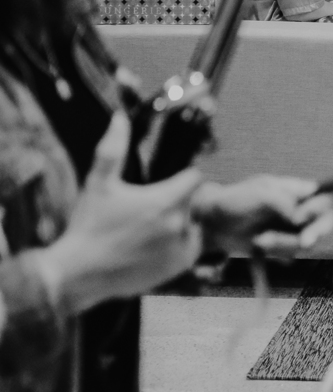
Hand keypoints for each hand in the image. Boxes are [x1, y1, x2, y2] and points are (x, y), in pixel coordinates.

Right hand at [39, 114, 204, 314]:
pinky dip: (181, 245)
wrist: (79, 274)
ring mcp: (182, 248)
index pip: (195, 178)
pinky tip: (155, 246)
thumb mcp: (99, 184)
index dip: (184, 178)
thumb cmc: (88, 226)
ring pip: (195, 226)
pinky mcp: (179, 267)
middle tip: (152, 209)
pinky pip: (192, 249)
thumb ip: (113, 149)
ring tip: (151, 230)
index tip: (170, 182)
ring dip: (183, 224)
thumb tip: (119, 117)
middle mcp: (179, 224)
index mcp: (165, 200)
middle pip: (195, 203)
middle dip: (180, 202)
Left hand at [190, 176, 332, 256]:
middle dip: (315, 233)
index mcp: (294, 191)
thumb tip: (301, 218)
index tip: (301, 218)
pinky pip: (289, 255)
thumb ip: (284, 202)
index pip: (322, 200)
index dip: (317, 211)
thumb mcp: (260, 194)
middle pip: (323, 222)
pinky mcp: (278, 246)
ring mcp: (288, 229)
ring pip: (303, 242)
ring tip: (259, 240)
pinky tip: (259, 248)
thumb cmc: (233, 201)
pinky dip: (277, 254)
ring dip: (283, 244)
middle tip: (305, 242)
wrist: (208, 224)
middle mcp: (296, 209)